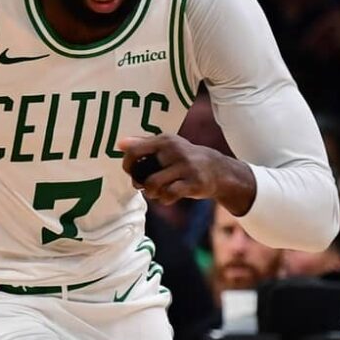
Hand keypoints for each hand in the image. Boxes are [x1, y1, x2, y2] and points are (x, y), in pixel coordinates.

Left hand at [118, 134, 241, 206]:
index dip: (128, 165)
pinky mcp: (194, 182)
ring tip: (157, 192)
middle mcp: (175, 150)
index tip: (132, 172)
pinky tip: (168, 197)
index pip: (135, 150)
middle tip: (145, 185)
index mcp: (165, 140)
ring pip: (154, 185)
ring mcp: (186, 166)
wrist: (219, 170)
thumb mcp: (168, 146)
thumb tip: (120, 143)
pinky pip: (168, 194)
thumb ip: (144, 144)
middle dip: (140, 183)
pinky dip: (164, 199)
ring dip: (152, 193)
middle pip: (142, 171)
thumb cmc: (185, 160)